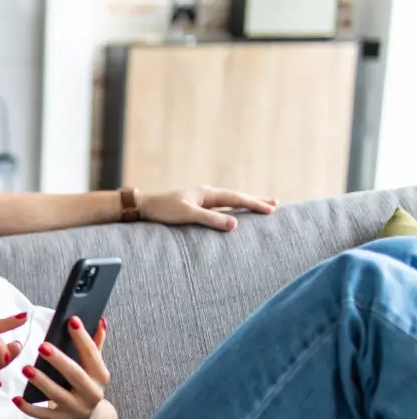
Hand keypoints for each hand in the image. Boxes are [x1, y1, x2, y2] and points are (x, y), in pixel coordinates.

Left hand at [14, 315, 118, 418]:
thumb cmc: (85, 388)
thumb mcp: (94, 370)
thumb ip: (95, 346)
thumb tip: (100, 320)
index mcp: (99, 377)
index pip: (92, 355)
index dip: (83, 338)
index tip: (71, 320)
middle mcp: (91, 394)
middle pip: (75, 375)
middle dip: (59, 360)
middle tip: (42, 345)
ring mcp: (76, 410)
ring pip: (57, 395)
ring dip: (41, 382)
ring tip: (26, 368)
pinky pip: (43, 415)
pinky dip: (29, 408)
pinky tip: (16, 398)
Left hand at [137, 186, 277, 231]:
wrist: (144, 206)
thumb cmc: (163, 210)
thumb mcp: (187, 215)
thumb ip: (210, 219)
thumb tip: (235, 225)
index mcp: (206, 193)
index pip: (236, 198)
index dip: (254, 204)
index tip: (271, 209)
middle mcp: (206, 194)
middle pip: (236, 197)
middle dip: (255, 200)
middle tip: (275, 203)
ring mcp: (201, 200)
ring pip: (229, 202)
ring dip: (245, 204)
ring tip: (260, 206)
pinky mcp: (195, 207)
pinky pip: (220, 208)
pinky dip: (232, 209)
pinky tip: (234, 214)